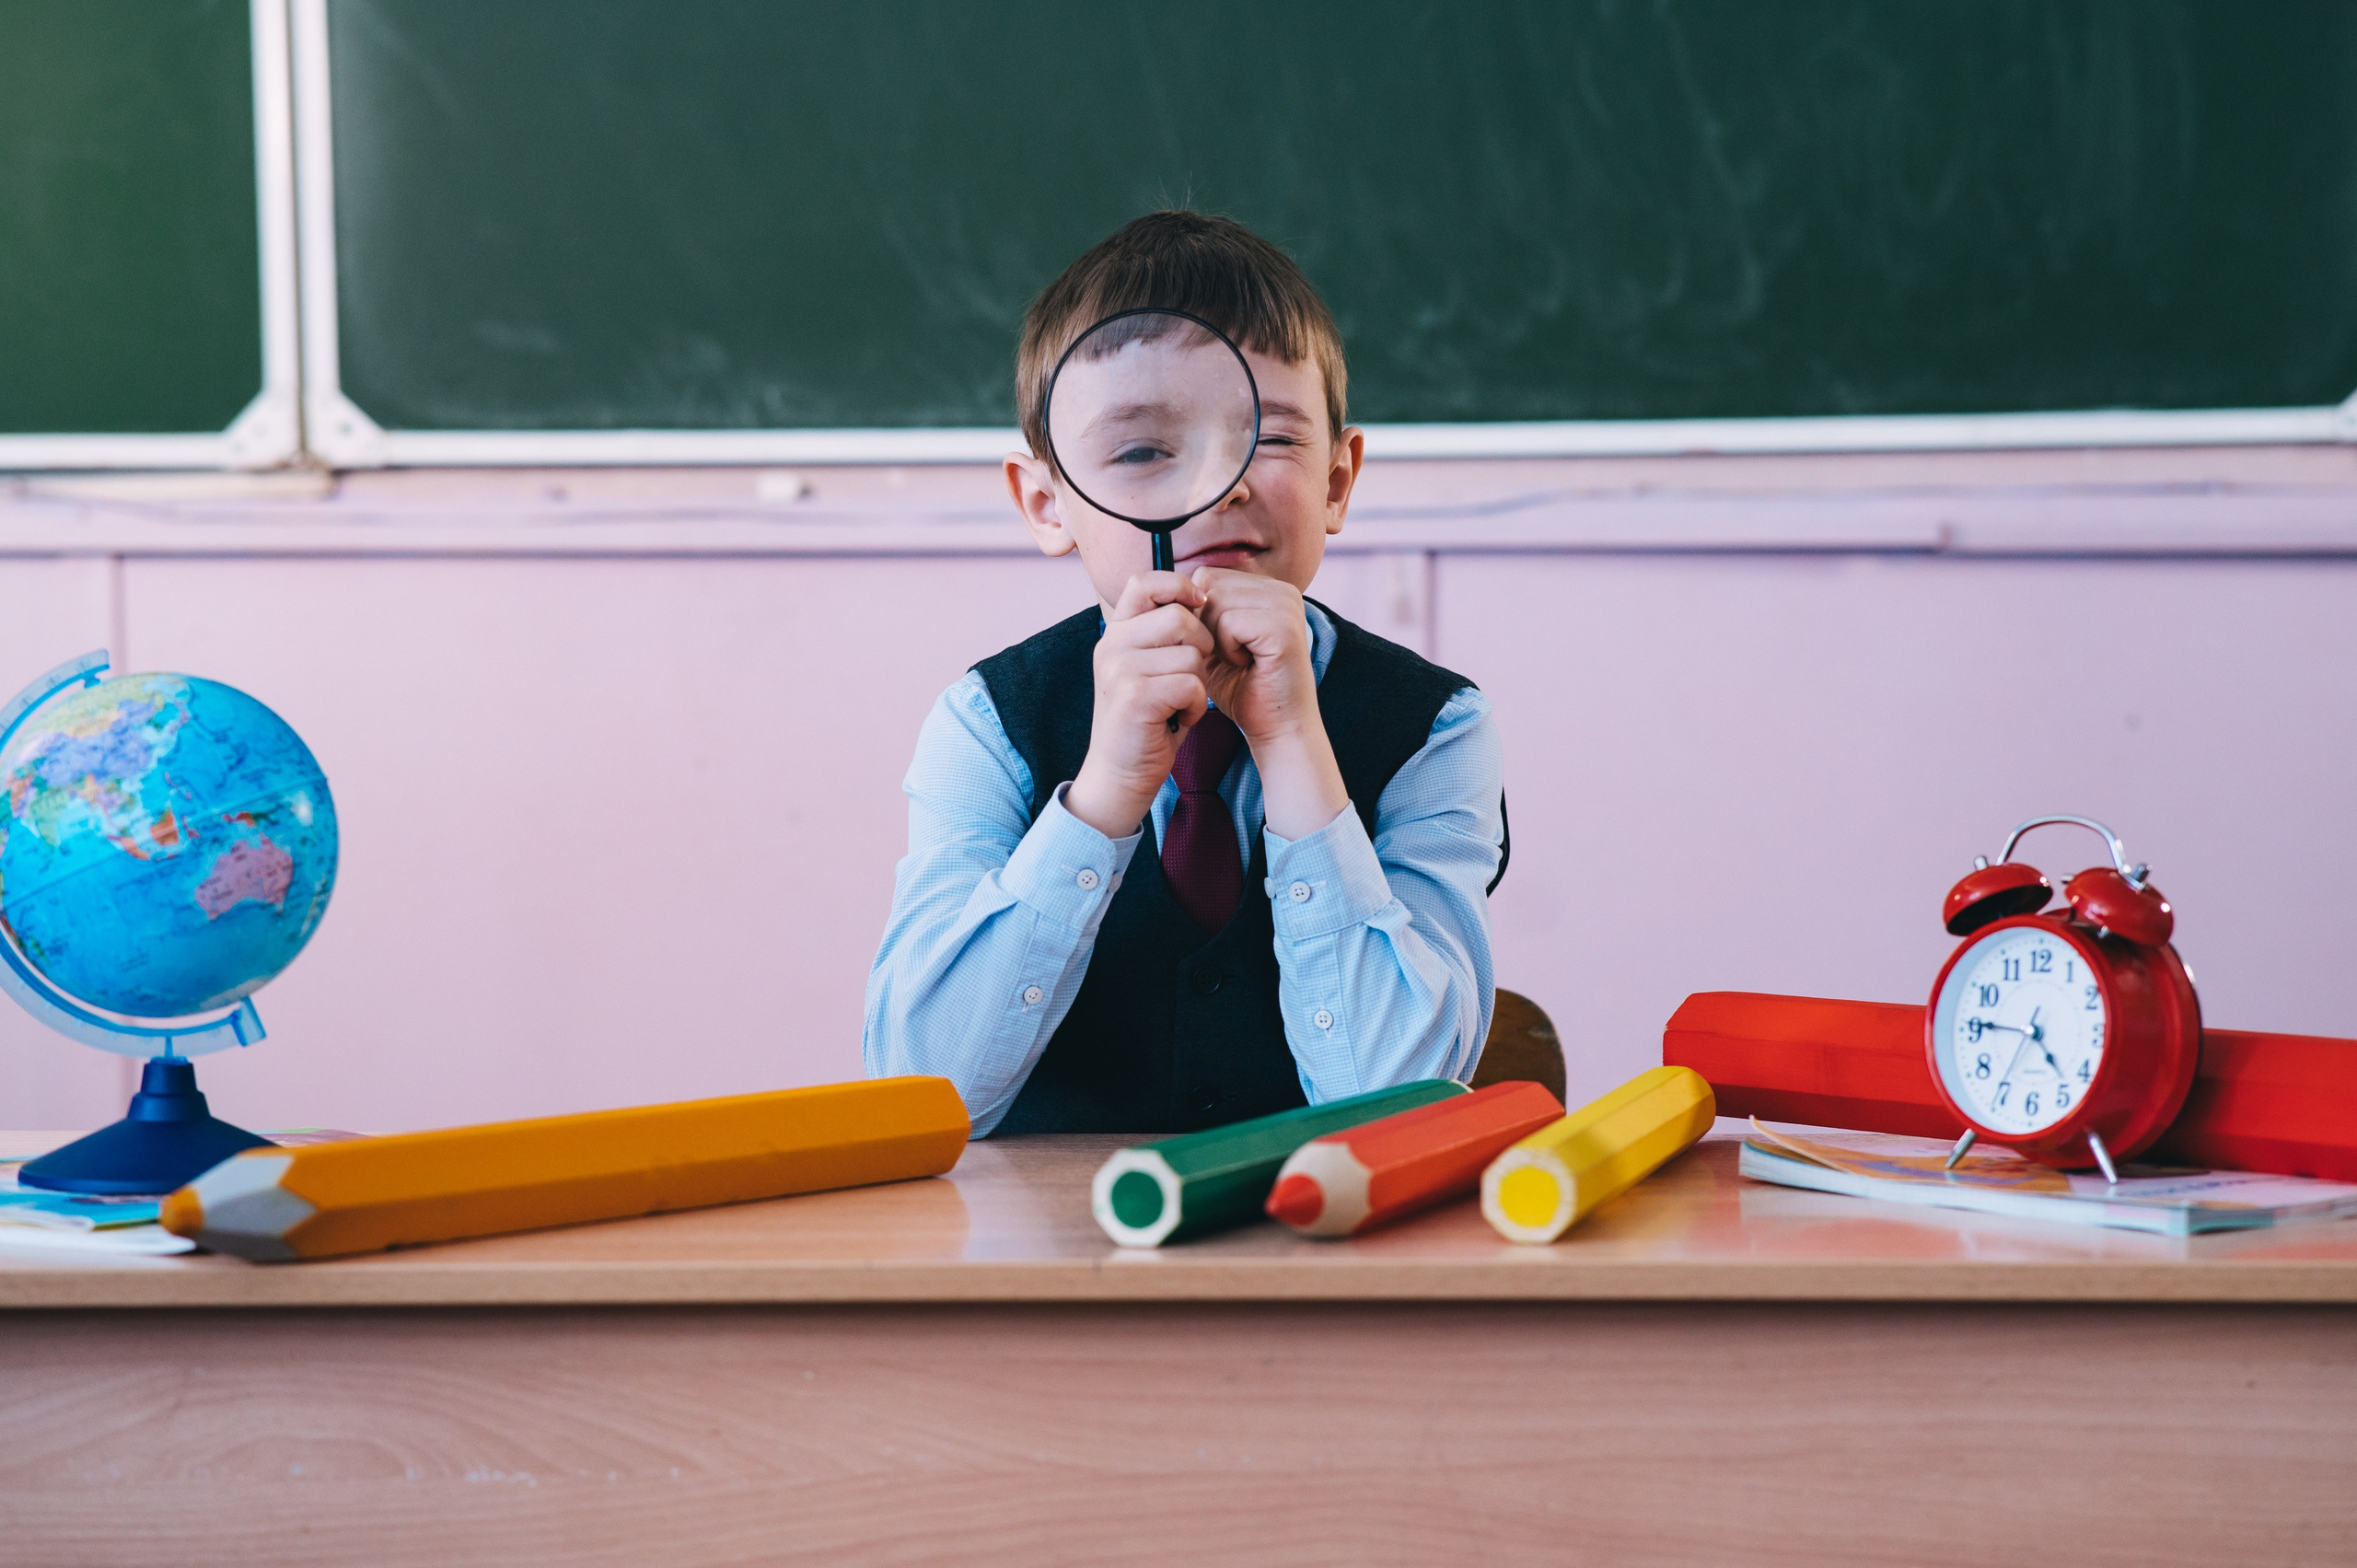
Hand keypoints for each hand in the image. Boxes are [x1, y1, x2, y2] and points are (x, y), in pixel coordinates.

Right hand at [1065, 572, 1211, 838]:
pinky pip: (1191, 684)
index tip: (1199, 605)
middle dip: (1202, 645)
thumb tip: (1203, 595)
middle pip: (1179, 617)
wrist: (1121, 773)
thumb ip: (1166, 633)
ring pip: (1191, 654)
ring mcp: (1119, 669)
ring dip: (1199, 682)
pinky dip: (1197, 706)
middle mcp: (1111, 645)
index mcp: (1116, 632)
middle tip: (1192, 675)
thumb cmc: (1148, 719)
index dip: (1179, 586)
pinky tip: (1181, 718)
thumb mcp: (1151, 666)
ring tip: (1181, 702)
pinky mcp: (1135, 697)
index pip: (1145, 581)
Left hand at [1192, 569, 1347, 839]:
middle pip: (1208, 583)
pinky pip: (1229, 622)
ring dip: (1214, 638)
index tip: (1217, 647)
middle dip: (1203, 624)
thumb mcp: (1213, 642)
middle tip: (1227, 655)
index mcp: (1267, 588)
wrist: (1276, 728)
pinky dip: (1226, 648)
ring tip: (1237, 660)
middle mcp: (1281, 590)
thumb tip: (1164, 590)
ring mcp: (1286, 605)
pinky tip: (1245, 665)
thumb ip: (1197, 613)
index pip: (1207, 576)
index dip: (1197, 614)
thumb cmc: (1242, 689)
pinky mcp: (1283, 627)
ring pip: (1215, 601)